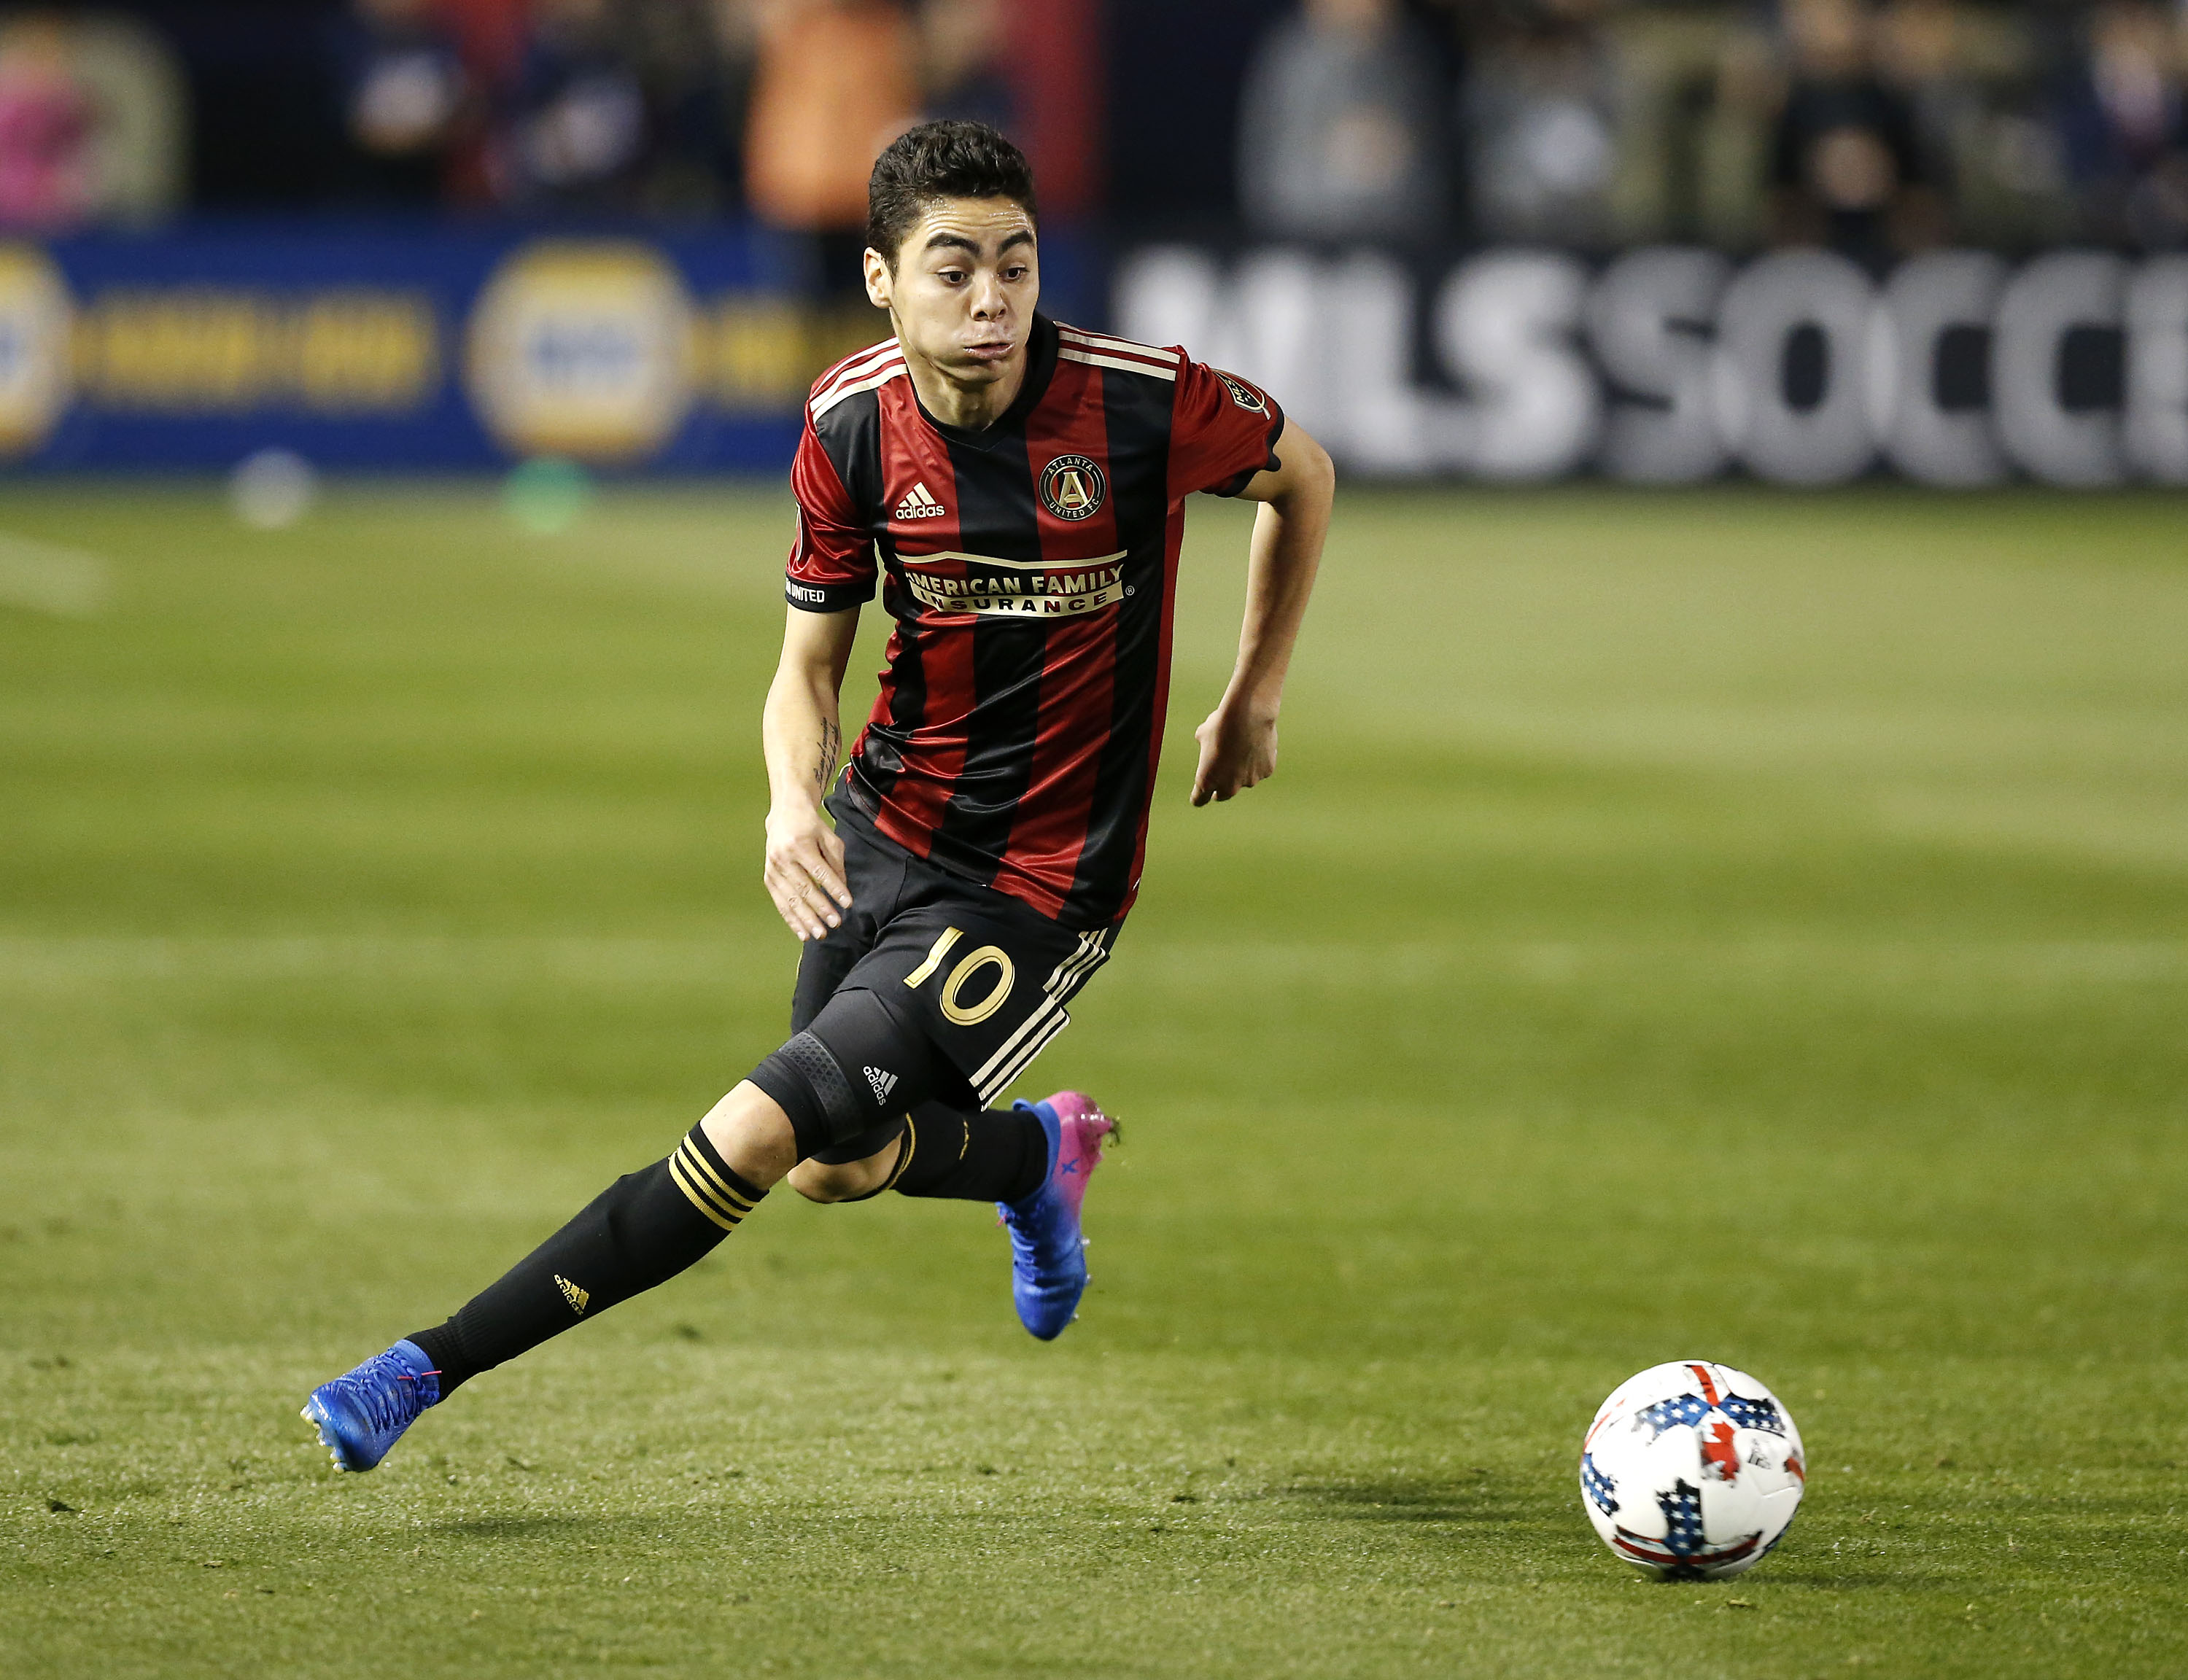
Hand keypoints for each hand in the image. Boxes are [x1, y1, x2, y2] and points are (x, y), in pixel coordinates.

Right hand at [764, 803, 851, 939]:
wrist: (784, 816)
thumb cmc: (811, 827)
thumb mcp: (829, 838)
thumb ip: (837, 863)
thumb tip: (842, 890)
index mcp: (800, 844)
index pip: (819, 871)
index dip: (834, 889)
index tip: (847, 904)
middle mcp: (783, 858)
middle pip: (804, 888)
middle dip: (821, 908)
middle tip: (835, 923)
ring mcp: (773, 869)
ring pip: (791, 899)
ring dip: (806, 919)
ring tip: (820, 934)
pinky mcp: (769, 879)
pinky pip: (781, 903)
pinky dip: (792, 920)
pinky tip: (803, 933)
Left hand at [1190, 698, 1277, 806]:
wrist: (1249, 714)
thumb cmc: (1222, 722)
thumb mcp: (1203, 734)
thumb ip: (1206, 749)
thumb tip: (1210, 750)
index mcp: (1207, 780)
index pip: (1199, 799)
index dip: (1199, 796)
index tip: (1200, 793)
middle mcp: (1229, 786)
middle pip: (1222, 795)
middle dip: (1221, 787)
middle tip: (1221, 774)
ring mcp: (1249, 781)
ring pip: (1244, 780)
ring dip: (1242, 770)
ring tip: (1243, 746)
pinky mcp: (1266, 772)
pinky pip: (1260, 769)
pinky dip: (1258, 760)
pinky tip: (1257, 743)